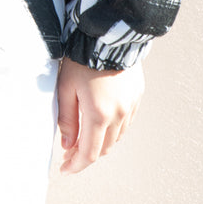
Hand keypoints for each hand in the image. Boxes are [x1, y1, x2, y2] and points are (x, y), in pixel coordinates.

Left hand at [57, 57, 144, 173]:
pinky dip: (113, 128)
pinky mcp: (137, 96)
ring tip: (84, 135)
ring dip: (100, 140)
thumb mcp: (65, 87)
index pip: (89, 153)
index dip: (76, 165)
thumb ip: (66, 118)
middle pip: (103, 148)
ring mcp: (130, 105)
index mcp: (99, 114)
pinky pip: (126, 121)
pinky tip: (101, 120)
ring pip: (116, 136)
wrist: (108, 34)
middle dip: (86, 153)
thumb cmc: (83, 57)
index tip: (65, 168)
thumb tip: (67, 143)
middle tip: (70, 151)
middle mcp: (119, 114)